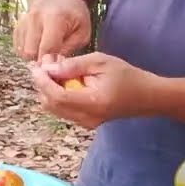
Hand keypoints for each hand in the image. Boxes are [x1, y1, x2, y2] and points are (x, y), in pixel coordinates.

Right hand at [13, 0, 91, 62]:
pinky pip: (18, 48)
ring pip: (22, 51)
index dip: (50, 64)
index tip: (57, 72)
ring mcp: (23, 21)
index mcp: (54, 17)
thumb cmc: (74, 15)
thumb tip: (54, 65)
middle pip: (30, 51)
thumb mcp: (82, 32)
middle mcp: (34, 18)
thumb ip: (68, 49)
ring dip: (34, 58)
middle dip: (41, 62)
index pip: (47, 48)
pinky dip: (27, 53)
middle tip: (52, 66)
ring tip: (47, 56)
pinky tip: (39, 49)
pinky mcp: (17, 27)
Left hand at [30, 52, 161, 128]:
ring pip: (55, 109)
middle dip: (43, 85)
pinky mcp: (87, 122)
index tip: (36, 67)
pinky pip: (64, 110)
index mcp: (93, 103)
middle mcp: (87, 118)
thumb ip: (73, 66)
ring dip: (49, 90)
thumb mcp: (100, 62)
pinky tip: (64, 80)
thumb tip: (48, 68)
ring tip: (54, 69)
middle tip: (44, 65)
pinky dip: (58, 95)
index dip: (42, 82)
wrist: (148, 96)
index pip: (57, 96)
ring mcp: (86, 123)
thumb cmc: (127, 76)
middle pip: (51, 105)